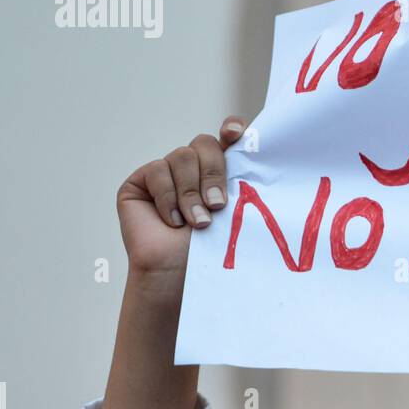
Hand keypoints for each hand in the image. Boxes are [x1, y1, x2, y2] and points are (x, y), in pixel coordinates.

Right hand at [100, 115, 245, 408]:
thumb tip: (266, 149)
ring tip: (197, 223)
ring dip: (192, 193)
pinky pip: (157, 170)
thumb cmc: (215, 252)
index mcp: (222, 170)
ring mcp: (167, 173)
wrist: (182, 278)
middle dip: (215, 174)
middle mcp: (195, 168)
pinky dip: (167, 197)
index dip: (232, 130)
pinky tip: (172, 220)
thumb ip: (245, 179)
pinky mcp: (141, 182)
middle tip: (219, 206)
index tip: (236, 135)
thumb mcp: (237, 211)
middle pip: (206, 144)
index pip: (228, 135)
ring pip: (183, 156)